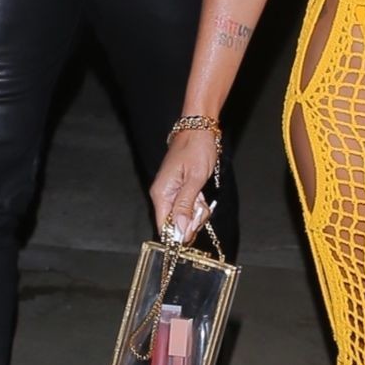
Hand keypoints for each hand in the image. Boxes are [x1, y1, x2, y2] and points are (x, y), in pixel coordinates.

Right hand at [149, 128, 218, 242]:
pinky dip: (197, 205)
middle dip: (192, 221)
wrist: (199, 129)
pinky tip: (202, 196)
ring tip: (203, 197)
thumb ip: (186, 205)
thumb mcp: (195, 178)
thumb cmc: (197, 148)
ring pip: (183, 217)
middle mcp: (163, 195)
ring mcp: (171, 193)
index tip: (193, 232)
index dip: (178, 234)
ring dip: (197, 212)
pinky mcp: (179, 191)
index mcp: (161, 193)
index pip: (163, 226)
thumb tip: (179, 229)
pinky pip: (187, 207)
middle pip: (174, 224)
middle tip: (203, 206)